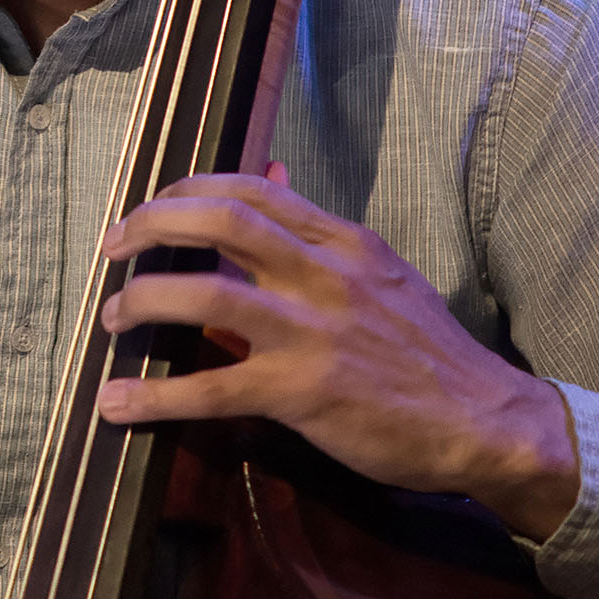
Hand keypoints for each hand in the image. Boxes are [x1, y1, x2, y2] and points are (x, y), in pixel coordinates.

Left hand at [94, 169, 578, 542]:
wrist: (486, 421)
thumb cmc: (429, 353)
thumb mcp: (381, 273)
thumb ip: (320, 234)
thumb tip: (271, 177)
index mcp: (344, 242)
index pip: (252, 191)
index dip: (187, 190)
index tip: (151, 205)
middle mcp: (325, 274)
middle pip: (221, 220)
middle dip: (153, 224)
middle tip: (113, 246)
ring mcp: (313, 331)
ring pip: (205, 293)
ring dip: (144, 301)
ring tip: (111, 318)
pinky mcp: (303, 392)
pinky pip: (212, 387)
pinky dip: (156, 395)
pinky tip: (118, 404)